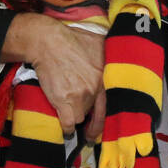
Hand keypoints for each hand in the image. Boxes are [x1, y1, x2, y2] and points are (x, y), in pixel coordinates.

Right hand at [4, 14, 107, 136]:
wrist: (47, 42)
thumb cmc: (70, 39)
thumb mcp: (98, 41)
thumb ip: (109, 52)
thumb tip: (119, 52)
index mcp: (105, 75)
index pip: (110, 103)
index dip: (105, 115)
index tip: (102, 124)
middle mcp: (95, 88)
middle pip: (93, 111)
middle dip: (86, 112)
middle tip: (83, 119)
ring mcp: (80, 96)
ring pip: (81, 117)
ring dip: (75, 115)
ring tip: (68, 107)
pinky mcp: (64, 102)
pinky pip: (69, 124)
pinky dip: (67, 128)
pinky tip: (66, 127)